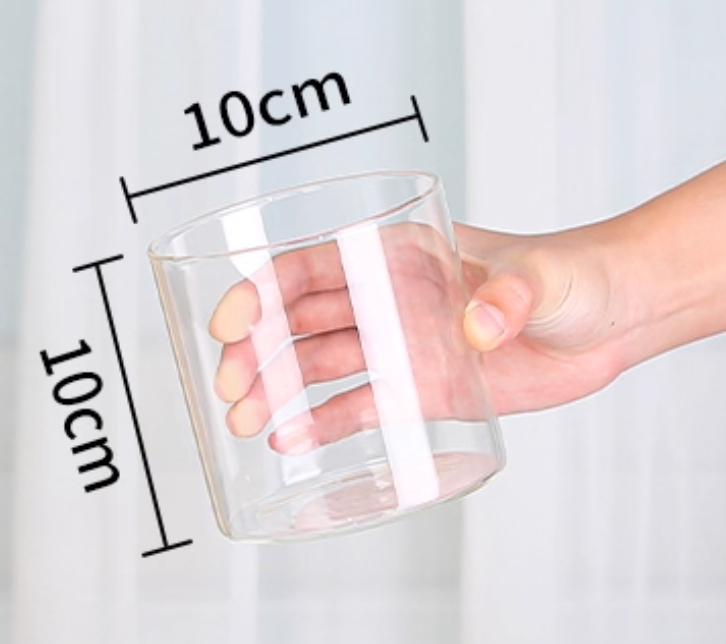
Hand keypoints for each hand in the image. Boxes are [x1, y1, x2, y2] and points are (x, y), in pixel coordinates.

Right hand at [208, 218, 630, 454]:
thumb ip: (509, 293)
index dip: (261, 292)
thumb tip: (475, 326)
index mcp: (399, 255)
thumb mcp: (542, 274)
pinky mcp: (422, 389)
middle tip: (231, 390)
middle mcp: (387, 299)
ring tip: (248, 423)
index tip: (229, 325)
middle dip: (258, 351)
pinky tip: (294, 438)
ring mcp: (401, 346)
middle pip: (300, 322)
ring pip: (320, 366)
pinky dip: (324, 421)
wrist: (608, 318)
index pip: (311, 267)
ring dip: (279, 392)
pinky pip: (361, 406)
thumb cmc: (574, 272)